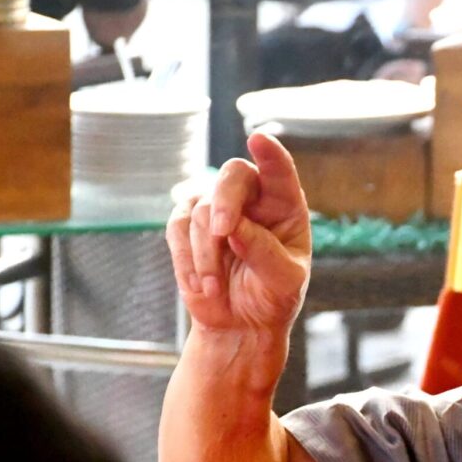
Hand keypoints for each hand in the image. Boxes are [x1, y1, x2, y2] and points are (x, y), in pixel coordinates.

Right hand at [166, 132, 311, 336]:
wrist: (242, 322)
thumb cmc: (273, 296)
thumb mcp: (284, 281)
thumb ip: (264, 252)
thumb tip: (234, 228)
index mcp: (285, 206)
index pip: (279, 171)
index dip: (270, 154)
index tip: (259, 139)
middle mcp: (252, 198)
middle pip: (231, 176)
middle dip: (224, 203)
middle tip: (222, 231)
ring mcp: (217, 207)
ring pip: (200, 209)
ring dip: (205, 252)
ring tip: (215, 287)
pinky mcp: (187, 224)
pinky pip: (177, 228)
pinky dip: (186, 259)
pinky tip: (200, 285)